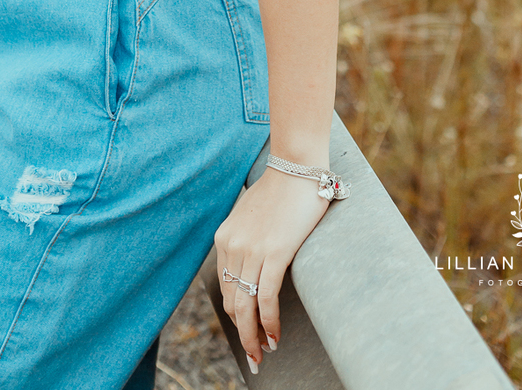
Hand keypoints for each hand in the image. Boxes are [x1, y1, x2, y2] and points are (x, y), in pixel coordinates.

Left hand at [215, 167, 331, 370]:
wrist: (296, 166)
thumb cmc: (280, 190)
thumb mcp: (251, 215)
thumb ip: (247, 238)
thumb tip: (253, 262)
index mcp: (225, 237)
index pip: (225, 286)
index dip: (236, 313)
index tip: (247, 330)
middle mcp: (233, 245)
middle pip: (232, 301)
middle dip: (242, 333)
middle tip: (254, 356)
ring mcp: (252, 249)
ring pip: (247, 306)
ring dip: (254, 336)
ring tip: (263, 353)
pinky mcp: (274, 252)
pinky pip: (266, 298)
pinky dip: (269, 322)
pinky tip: (276, 336)